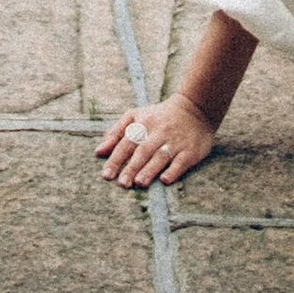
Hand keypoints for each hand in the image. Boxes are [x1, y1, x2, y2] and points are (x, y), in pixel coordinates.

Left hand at [95, 95, 215, 187]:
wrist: (195, 108)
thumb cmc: (158, 116)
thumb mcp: (136, 116)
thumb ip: (116, 132)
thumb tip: (99, 152)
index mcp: (143, 123)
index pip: (127, 142)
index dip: (116, 158)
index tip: (106, 175)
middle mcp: (158, 132)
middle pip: (143, 150)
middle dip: (131, 167)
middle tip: (122, 184)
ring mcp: (175, 141)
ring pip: (160, 156)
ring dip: (150, 169)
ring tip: (139, 183)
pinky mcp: (190, 150)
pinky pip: (181, 161)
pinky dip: (173, 170)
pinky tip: (165, 180)